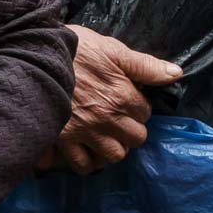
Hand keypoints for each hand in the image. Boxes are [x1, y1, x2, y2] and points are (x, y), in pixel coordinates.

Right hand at [44, 26, 182, 173]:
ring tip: (106, 137)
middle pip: (135, 139)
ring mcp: (85, 131)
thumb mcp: (113, 49)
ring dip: (113, 148)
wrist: (35, 54)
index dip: (138, 105)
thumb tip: (176, 73)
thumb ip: (145, 65)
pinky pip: (81, 164)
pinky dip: (86, 162)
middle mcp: (107, 118)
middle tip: (118, 118)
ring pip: (113, 156)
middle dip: (130, 129)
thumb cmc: (76, 48)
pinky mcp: (63, 139)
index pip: (145, 113)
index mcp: (122, 96)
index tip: (127, 98)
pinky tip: (86, 151)